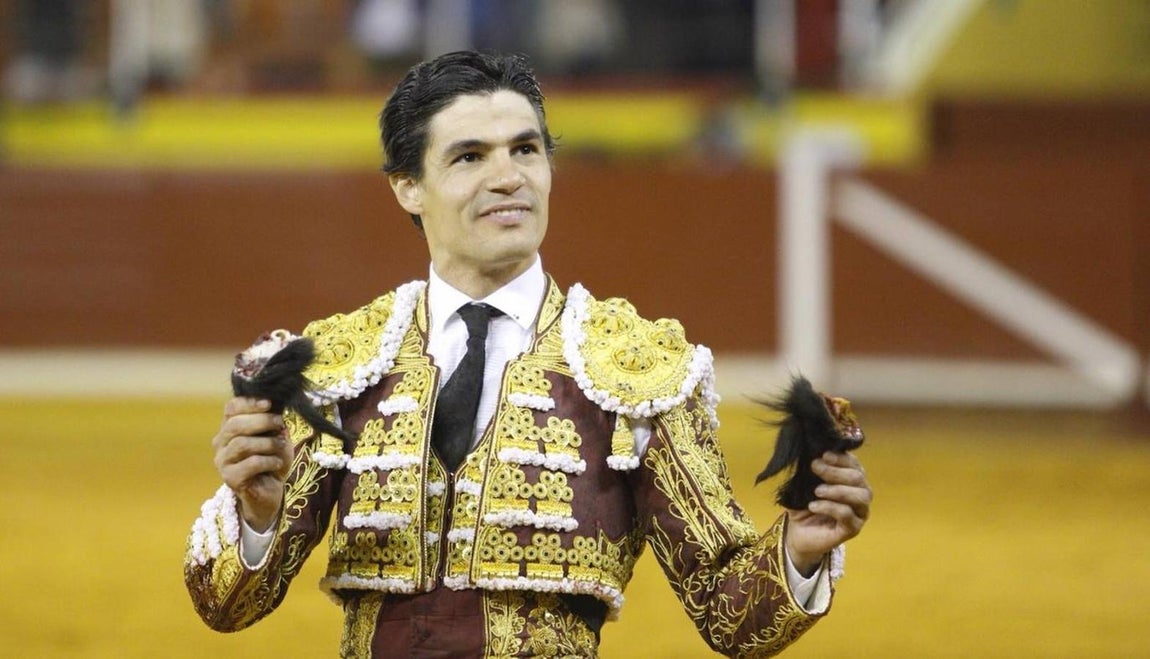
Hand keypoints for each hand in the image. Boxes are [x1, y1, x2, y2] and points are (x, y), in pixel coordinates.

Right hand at [212, 397, 292, 531]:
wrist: (271, 492)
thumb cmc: (272, 461)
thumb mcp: (277, 438)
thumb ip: (274, 424)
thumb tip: (276, 410)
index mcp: (230, 428)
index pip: (231, 408)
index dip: (249, 403)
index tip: (269, 403)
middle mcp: (221, 443)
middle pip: (235, 425)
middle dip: (261, 421)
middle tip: (279, 423)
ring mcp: (223, 461)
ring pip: (242, 444)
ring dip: (267, 443)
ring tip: (281, 446)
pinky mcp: (230, 478)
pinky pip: (250, 463)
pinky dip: (268, 461)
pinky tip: (277, 464)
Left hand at [785, 451, 871, 575]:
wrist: (798, 533)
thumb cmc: (804, 505)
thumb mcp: (804, 484)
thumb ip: (810, 470)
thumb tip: (811, 455)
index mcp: (852, 480)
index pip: (854, 464)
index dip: (841, 457)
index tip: (823, 454)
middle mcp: (860, 494)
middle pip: (858, 478)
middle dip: (836, 471)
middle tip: (816, 467)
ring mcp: (859, 512)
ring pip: (860, 496)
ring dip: (837, 490)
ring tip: (817, 490)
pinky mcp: (853, 529)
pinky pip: (847, 515)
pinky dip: (830, 507)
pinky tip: (814, 505)